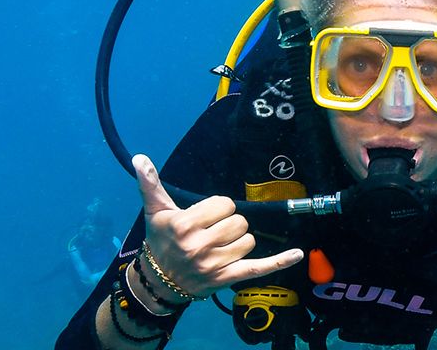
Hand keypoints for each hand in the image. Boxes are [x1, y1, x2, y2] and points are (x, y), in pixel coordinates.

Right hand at [132, 155, 303, 303]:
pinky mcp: (227, 278)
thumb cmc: (161, 241)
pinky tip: (297, 254)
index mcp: (185, 226)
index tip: (206, 217)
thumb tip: (139, 157)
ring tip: (219, 246)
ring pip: (248, 241)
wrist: (159, 280)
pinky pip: (259, 268)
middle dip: (229, 224)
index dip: (218, 208)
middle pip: (239, 222)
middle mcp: (200, 246)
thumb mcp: (155, 212)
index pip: (224, 204)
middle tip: (212, 232)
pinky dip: (280, 261)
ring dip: (238, 241)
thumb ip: (150, 183)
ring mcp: (215, 264)